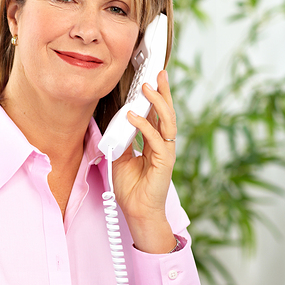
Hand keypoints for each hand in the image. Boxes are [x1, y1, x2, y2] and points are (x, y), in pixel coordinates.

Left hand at [111, 70, 177, 253]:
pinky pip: (155, 139)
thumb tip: (117, 122)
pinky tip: (133, 115)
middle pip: (167, 112)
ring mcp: (166, 152)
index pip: (157, 114)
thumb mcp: (121, 158)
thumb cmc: (131, 188)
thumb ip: (122, 140)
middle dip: (163, 91)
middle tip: (158, 73)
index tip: (150, 79)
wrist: (138, 212)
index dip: (155, 97)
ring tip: (147, 87)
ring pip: (167, 121)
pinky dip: (144, 126)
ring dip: (157, 102)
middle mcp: (163, 144)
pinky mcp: (165, 161)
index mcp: (155, 143)